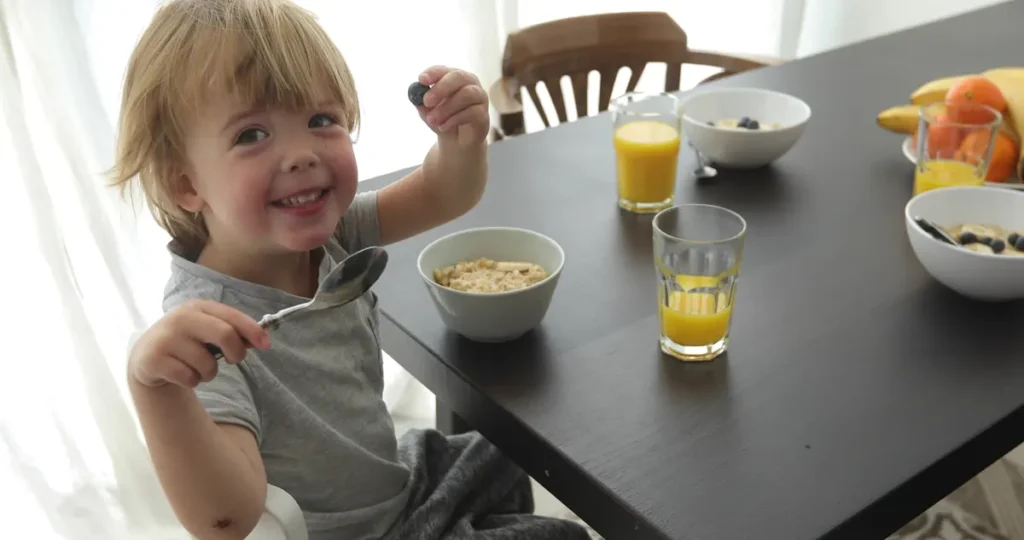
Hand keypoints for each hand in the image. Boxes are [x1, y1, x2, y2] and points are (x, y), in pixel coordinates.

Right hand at [129, 300, 269, 388]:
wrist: (147, 356)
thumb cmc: (187, 342)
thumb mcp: (208, 331)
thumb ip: (233, 332)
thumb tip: (262, 339)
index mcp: (198, 307)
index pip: (231, 316)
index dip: (252, 330)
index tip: (266, 345)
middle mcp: (180, 318)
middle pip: (224, 334)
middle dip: (236, 352)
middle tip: (234, 360)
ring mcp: (165, 338)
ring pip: (207, 363)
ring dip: (210, 372)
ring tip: (197, 367)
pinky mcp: (154, 360)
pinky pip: (190, 378)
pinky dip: (192, 381)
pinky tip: (182, 374)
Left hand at [416, 66, 489, 146]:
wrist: (456, 142)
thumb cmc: (442, 119)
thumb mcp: (427, 111)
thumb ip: (421, 102)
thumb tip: (416, 96)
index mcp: (454, 78)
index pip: (444, 70)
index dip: (433, 73)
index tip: (421, 80)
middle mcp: (470, 83)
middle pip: (459, 77)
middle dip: (441, 88)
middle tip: (427, 101)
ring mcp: (480, 98)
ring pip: (466, 94)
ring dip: (446, 108)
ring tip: (433, 120)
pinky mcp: (484, 114)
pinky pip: (472, 112)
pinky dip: (454, 119)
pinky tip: (443, 127)